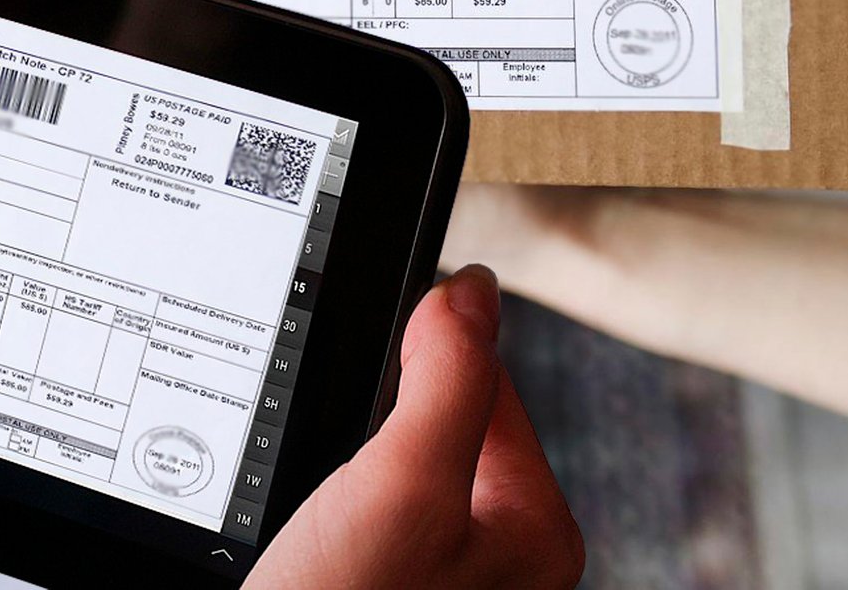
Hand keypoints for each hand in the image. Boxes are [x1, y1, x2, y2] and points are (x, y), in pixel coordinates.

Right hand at [248, 265, 581, 588]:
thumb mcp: (399, 488)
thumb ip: (448, 380)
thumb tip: (471, 287)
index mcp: (534, 528)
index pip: (487, 379)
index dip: (422, 351)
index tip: (372, 358)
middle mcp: (503, 558)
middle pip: (438, 422)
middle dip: (379, 420)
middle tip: (339, 464)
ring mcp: (445, 582)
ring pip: (395, 466)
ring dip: (350, 465)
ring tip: (320, 508)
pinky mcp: (392, 586)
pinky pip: (368, 512)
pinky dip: (333, 506)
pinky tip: (312, 535)